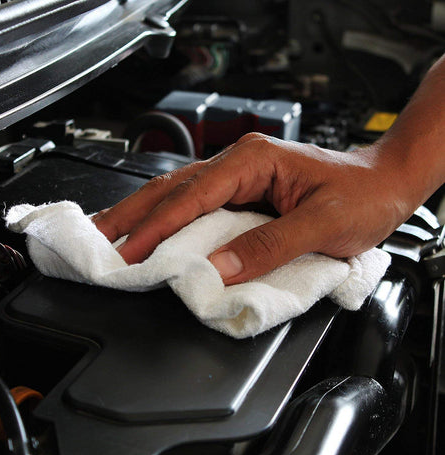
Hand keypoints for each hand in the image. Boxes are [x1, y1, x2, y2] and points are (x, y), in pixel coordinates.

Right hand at [94, 133, 414, 284]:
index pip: (192, 196)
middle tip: (97, 236)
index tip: (130, 253)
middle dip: (132, 213)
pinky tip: (152, 229)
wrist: (383, 184)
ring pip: (179, 193)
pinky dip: (168, 219)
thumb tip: (218, 267)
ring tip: (111, 232)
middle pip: (173, 187)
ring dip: (144, 214)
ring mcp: (239, 176)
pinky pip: (197, 205)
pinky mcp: (242, 193)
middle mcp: (240, 163)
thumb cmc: (360, 195)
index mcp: (254, 160)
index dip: (157, 227)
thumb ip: (267, 245)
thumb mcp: (320, 224)